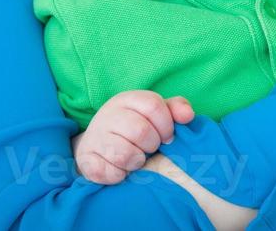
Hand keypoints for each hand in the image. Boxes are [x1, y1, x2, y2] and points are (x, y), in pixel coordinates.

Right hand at [72, 90, 194, 183]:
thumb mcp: (155, 114)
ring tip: (136, 159)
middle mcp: (109, 114)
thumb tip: (188, 116)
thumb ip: (175, 109)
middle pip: (141, 131)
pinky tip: (120, 169)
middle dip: (152, 145)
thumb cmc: (134, 127)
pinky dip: (120, 176)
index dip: (166, 126)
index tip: (167, 137)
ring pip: (125, 154)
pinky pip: (110, 173)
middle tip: (149, 149)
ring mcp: (95, 136)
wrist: (97, 143)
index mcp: (128, 99)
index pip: (154, 106)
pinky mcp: (86, 158)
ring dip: (136, 162)